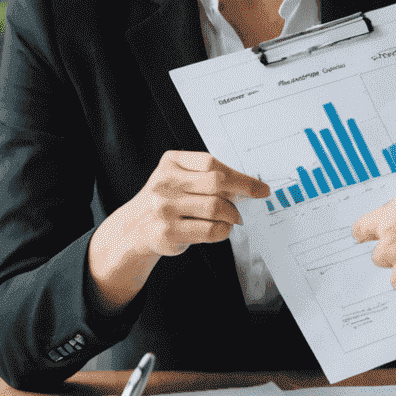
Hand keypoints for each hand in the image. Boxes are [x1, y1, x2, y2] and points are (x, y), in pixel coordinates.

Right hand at [88, 151, 270, 310]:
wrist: (135, 226)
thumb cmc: (167, 198)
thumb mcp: (179, 176)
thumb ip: (208, 176)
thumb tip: (248, 186)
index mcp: (171, 162)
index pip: (211, 163)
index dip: (240, 176)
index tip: (260, 187)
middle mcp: (165, 183)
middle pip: (216, 183)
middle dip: (240, 194)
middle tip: (247, 203)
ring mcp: (165, 208)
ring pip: (215, 208)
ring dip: (231, 215)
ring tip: (232, 217)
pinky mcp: (168, 232)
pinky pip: (209, 230)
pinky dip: (223, 230)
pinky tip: (221, 228)